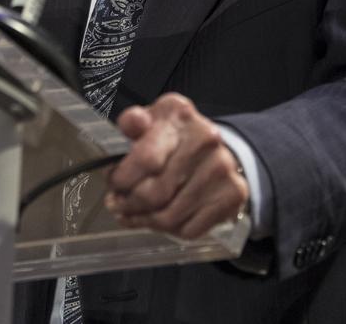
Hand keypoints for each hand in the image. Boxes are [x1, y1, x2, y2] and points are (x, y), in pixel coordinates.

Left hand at [104, 93, 248, 239]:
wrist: (214, 148)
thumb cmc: (172, 136)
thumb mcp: (150, 120)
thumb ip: (133, 121)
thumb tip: (134, 122)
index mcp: (179, 114)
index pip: (146, 159)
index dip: (123, 179)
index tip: (113, 185)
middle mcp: (206, 139)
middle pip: (156, 192)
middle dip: (129, 203)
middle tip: (117, 205)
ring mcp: (222, 169)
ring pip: (170, 216)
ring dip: (144, 220)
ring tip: (133, 215)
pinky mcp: (233, 195)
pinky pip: (190, 230)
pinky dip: (168, 231)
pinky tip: (158, 221)